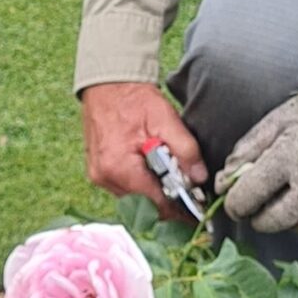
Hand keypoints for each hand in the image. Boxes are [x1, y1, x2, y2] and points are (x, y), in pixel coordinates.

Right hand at [81, 82, 207, 219]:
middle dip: (167, 202)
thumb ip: (185, 149)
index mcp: (119, 167)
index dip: (178, 211)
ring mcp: (98, 176)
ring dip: (153, 194)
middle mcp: (104, 177)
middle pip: (143, 206)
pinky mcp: (98, 172)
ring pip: (133, 200)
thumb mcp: (166, 118)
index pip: (154, 203)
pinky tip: (153, 172)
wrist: (108, 83)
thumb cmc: (134, 98)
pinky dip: (141, 185)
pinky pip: (124, 189)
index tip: (195, 214)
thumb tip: (199, 178)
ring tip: (171, 178)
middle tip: (187, 192)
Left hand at [219, 67, 297, 239]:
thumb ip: (244, 154)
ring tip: (289, 195)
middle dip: (258, 218)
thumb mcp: (273, 124)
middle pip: (273, 221)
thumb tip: (222, 185)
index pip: (247, 198)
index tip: (234, 201)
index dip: (234, 204)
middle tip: (257, 207)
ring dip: (287, 219)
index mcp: (288, 158)